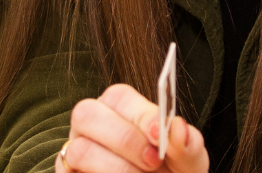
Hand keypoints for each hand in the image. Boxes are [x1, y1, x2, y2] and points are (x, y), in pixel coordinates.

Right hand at [56, 83, 208, 172]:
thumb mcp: (187, 164)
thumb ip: (187, 146)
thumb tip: (179, 128)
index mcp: (120, 110)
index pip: (119, 96)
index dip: (141, 115)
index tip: (161, 137)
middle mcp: (92, 125)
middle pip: (87, 113)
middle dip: (124, 140)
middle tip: (153, 162)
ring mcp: (74, 151)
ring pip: (79, 149)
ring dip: (116, 168)